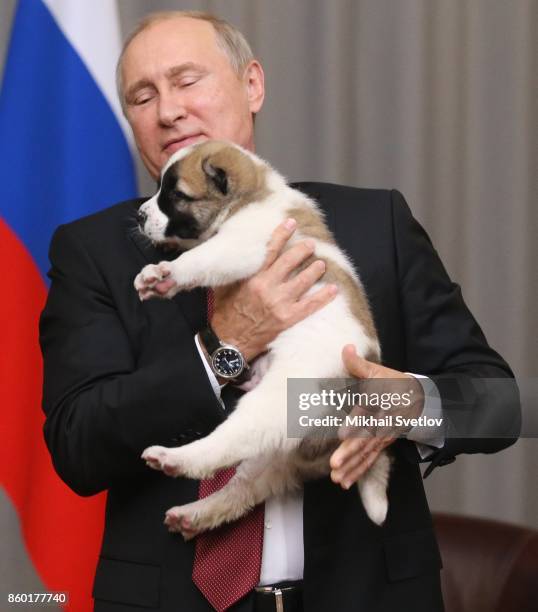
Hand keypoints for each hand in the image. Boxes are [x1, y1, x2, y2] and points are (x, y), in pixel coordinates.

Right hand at [209, 218, 337, 360]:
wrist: (229, 341)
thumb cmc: (225, 314)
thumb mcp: (224, 288)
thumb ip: (234, 271)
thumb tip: (236, 254)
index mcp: (253, 278)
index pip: (270, 250)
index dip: (282, 235)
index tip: (291, 223)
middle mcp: (268, 288)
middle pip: (290, 262)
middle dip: (303, 251)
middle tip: (311, 245)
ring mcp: (280, 304)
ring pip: (303, 281)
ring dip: (315, 270)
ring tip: (321, 264)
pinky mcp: (288, 319)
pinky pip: (311, 305)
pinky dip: (324, 297)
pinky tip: (333, 289)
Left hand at [329, 344, 423, 488]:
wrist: (420, 400)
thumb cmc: (395, 384)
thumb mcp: (379, 372)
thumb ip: (359, 364)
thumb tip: (346, 348)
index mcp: (381, 405)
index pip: (368, 415)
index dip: (356, 424)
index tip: (343, 433)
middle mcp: (383, 424)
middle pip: (366, 440)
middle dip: (350, 452)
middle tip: (335, 463)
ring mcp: (383, 437)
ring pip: (367, 454)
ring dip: (352, 467)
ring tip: (336, 477)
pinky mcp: (382, 445)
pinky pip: (369, 461)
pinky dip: (358, 472)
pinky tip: (344, 482)